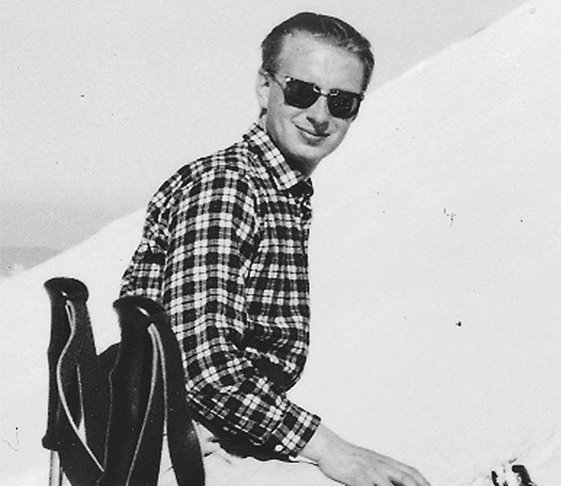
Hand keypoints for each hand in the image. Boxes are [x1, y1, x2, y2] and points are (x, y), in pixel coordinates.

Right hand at [301, 424, 430, 485]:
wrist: (330, 447)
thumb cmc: (348, 456)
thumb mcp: (369, 462)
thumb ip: (383, 471)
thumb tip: (394, 479)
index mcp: (385, 461)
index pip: (411, 472)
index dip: (424, 482)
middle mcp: (382, 465)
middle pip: (408, 478)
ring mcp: (371, 471)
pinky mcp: (359, 477)